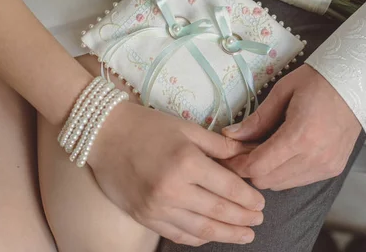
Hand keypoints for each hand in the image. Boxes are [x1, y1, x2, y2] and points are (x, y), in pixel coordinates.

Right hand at [87, 102, 264, 246]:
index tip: (262, 203)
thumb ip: (221, 146)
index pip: (229, 188)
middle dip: (243, 219)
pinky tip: (212, 236)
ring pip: (201, 229)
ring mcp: (156, 207)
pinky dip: (198, 238)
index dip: (249, 198)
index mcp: (187, 163)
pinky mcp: (144, 217)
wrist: (104, 134)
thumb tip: (251, 153)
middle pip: (218, 211)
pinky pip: (178, 234)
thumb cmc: (148, 126)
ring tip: (244, 235)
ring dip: (226, 234)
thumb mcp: (188, 128)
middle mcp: (173, 189)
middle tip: (259, 221)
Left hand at [222, 65, 361, 190]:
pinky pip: (298, 181)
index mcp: (300, 135)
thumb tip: (232, 135)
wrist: (358, 84)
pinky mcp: (333, 169)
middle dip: (249, 168)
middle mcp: (315, 157)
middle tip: (243, 149)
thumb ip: (257, 119)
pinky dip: (285, 172)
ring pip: (281, 184)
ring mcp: (326, 166)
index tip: (227, 155)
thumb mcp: (283, 91)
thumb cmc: (321, 81)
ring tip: (263, 149)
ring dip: (267, 172)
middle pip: (266, 180)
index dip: (237, 164)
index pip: (258, 167)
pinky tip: (283, 153)